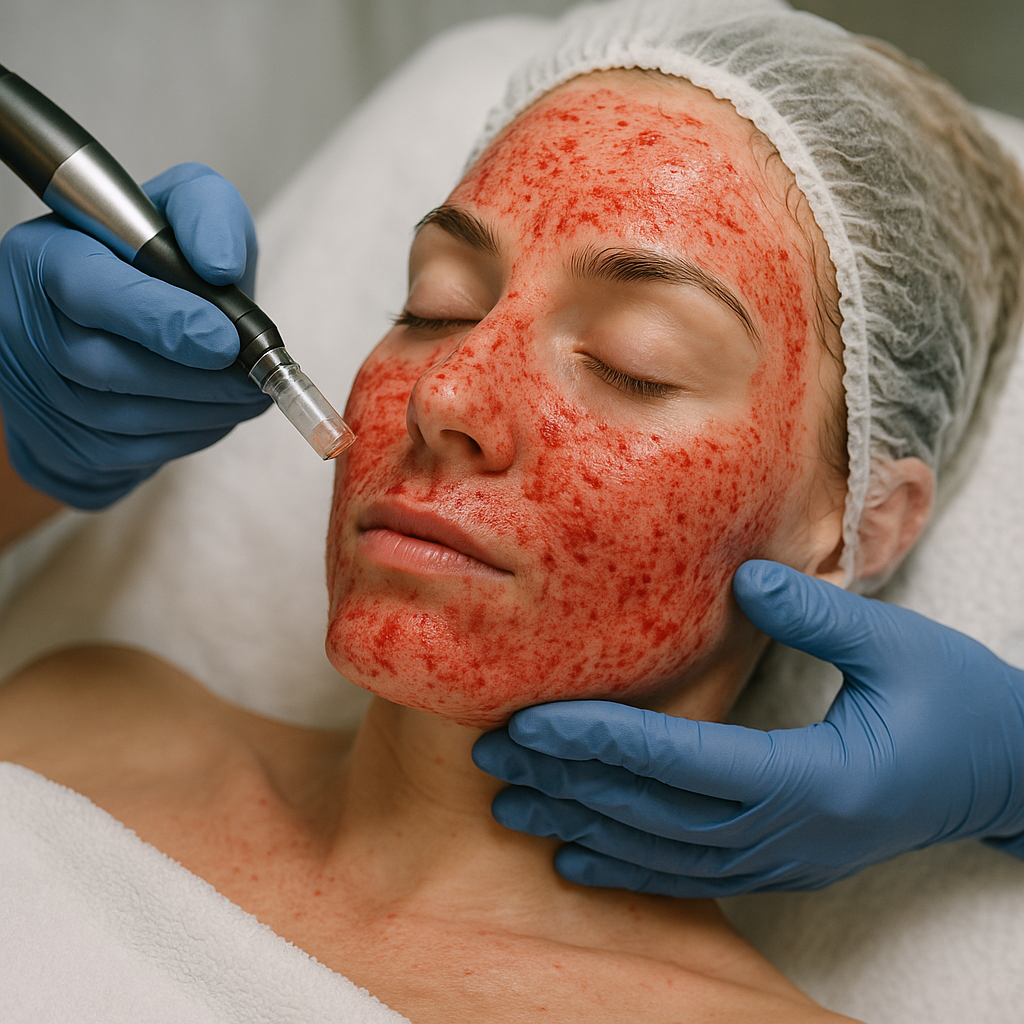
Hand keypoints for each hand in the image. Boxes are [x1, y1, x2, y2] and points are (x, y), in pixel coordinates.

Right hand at [0, 162, 269, 509]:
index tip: (224, 340)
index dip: (162, 322)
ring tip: (247, 394)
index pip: (89, 291)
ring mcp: (34, 389)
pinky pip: (128, 452)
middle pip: (107, 367)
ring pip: (122, 418)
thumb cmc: (156, 260)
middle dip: (197, 379)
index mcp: (45, 257)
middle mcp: (24, 323)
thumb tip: (219, 264)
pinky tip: (215, 414)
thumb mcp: (182, 210)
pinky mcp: (58, 440)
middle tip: (254, 378)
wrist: (122, 316)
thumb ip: (207, 213)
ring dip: (202, 413)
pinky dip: (187, 437)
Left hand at [473, 560, 1023, 895]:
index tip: (528, 724)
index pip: (677, 761)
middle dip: (568, 783)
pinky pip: (690, 875)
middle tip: (490, 756)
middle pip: (653, 811)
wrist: (1004, 778)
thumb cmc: (956, 705)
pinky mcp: (782, 863)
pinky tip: (578, 860)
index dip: (598, 742)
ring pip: (660, 851)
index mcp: (811, 780)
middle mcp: (786, 833)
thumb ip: (817, 614)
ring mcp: (782, 858)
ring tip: (511, 806)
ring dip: (582, 826)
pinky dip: (628, 868)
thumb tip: (745, 578)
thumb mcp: (897, 646)